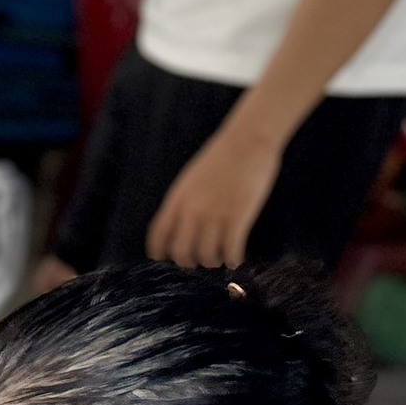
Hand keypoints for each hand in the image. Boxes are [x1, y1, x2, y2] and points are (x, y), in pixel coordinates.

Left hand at [146, 120, 283, 269]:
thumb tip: (179, 223)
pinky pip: (231, 250)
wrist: (247, 141)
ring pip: (207, 256)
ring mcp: (215, 215)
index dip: (159, 253)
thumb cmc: (221, 157)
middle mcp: (192, 211)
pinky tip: (236, 260)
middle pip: (181, 252)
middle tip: (199, 262)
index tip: (164, 260)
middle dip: (189, 263)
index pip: (158, 235)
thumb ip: (183, 201)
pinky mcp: (238, 217)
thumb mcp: (190, 179)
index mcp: (177, 200)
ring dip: (213, 262)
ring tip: (220, 259)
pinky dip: (233, 260)